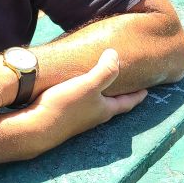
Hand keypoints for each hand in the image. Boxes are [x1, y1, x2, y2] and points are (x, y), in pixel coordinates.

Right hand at [27, 49, 146, 149]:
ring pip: (96, 105)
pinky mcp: (64, 117)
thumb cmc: (65, 106)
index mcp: (105, 110)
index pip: (127, 103)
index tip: (147, 91)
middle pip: (113, 106)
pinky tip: (77, 90)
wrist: (36, 128)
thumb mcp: (88, 85)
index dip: (137, 95)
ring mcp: (79, 119)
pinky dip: (85, 96)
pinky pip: (80, 104)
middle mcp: (94, 117)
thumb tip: (115, 55)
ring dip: (102, 96)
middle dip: (121, 96)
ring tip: (103, 86)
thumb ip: (105, 71)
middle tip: (128, 87)